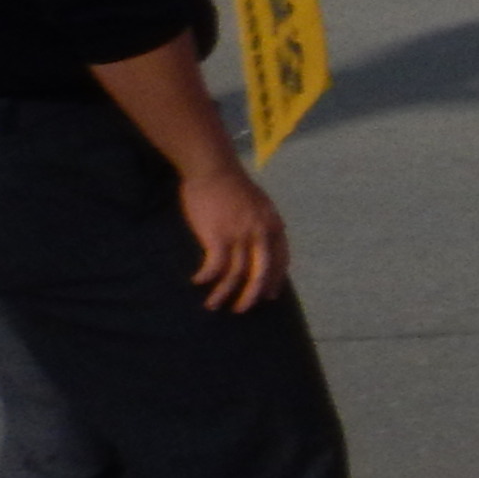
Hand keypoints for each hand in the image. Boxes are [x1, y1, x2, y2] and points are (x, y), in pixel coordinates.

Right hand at [178, 163, 288, 313]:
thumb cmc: (232, 184)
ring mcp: (241, 236)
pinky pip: (215, 267)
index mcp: (274, 225)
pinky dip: (206, 277)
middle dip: (252, 295)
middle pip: (261, 274)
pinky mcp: (218, 237)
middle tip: (242, 309)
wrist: (213, 168)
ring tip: (214, 304)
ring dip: (223, 293)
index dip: (275, 280)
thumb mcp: (259, 203)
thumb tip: (261, 241)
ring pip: (236, 275)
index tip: (269, 296)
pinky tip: (198, 281)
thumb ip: (262, 223)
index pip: (280, 261)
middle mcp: (261, 234)